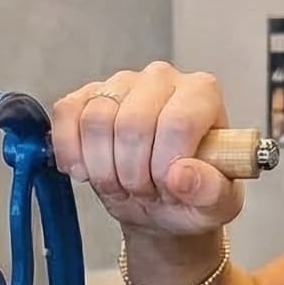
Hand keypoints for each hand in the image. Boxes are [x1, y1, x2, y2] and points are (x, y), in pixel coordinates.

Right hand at [50, 62, 244, 236]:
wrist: (159, 203)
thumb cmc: (190, 196)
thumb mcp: (216, 205)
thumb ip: (211, 191)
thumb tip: (183, 175)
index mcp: (201, 94)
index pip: (178, 122)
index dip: (165, 166)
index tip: (168, 188)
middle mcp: (161, 78)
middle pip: (133, 123)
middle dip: (133, 173)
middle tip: (144, 191)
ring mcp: (120, 83)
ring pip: (96, 120)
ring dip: (103, 168)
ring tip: (121, 184)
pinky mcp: (86, 95)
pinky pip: (67, 114)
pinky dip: (71, 151)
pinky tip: (85, 170)